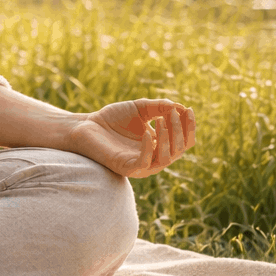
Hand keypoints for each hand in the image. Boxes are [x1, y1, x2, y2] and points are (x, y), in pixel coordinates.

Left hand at [68, 99, 195, 178]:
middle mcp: (154, 158)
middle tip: (173, 113)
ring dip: (168, 138)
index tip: (188, 109)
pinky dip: (149, 148)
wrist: (86, 126)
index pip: (184, 141)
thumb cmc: (113, 118)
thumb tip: (180, 107)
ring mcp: (142, 165)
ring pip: (166, 158)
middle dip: (179, 130)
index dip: (189, 127)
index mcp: (160, 145)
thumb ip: (160, 107)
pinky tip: (147, 133)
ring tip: (162, 120)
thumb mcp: (140, 108)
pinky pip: (145, 163)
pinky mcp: (128, 168)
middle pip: (179, 150)